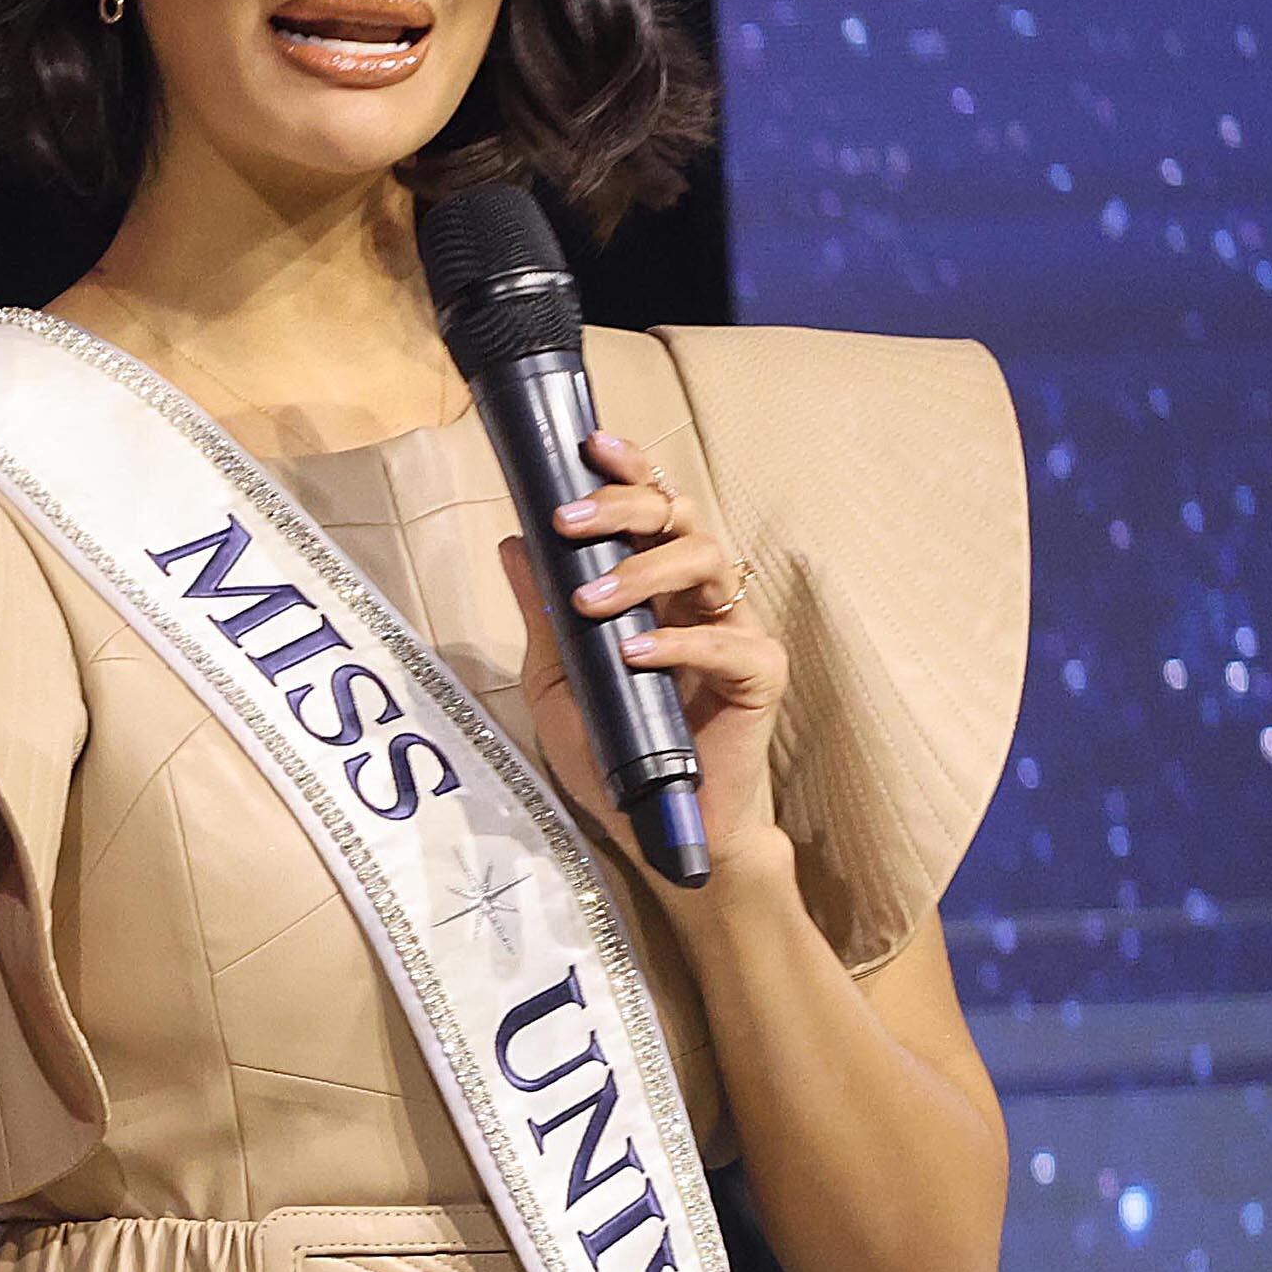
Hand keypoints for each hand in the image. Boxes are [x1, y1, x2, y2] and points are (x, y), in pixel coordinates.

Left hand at [493, 426, 788, 876]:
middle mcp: (702, 597)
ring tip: (590, 600)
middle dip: (624, 506)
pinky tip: (633, 655)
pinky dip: (677, 642)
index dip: (630, 470)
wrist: (661, 826)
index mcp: (659, 587)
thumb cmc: (614, 750)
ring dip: (643, 570)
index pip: (653, 509)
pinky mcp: (760, 675)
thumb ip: (542, 614)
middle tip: (567, 522)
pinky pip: (728, 642)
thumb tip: (511, 542)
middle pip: (681, 517)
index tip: (591, 445)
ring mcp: (736, 630)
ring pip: (708, 561)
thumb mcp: (558, 678)